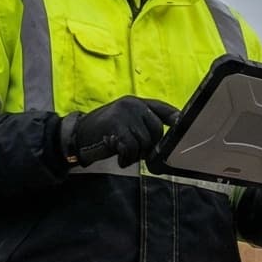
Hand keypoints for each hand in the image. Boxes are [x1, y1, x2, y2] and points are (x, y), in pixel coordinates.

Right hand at [61, 97, 177, 166]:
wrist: (77, 136)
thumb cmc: (104, 133)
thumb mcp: (125, 122)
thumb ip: (143, 124)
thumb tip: (167, 138)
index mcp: (137, 102)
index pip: (163, 108)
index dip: (176, 119)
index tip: (183, 128)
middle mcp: (132, 104)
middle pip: (157, 129)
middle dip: (150, 146)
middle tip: (136, 152)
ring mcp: (124, 113)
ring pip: (145, 141)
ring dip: (137, 154)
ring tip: (125, 153)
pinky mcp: (116, 125)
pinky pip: (132, 147)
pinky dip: (128, 158)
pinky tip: (120, 158)